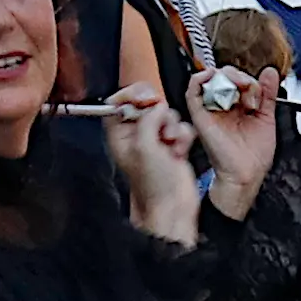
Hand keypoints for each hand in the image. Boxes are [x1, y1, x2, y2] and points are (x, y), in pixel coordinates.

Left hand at [109, 92, 204, 240]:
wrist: (174, 205)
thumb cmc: (153, 185)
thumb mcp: (144, 146)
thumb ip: (147, 119)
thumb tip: (156, 106)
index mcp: (119, 136)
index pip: (117, 104)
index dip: (130, 95)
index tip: (144, 96)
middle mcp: (136, 136)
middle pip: (145, 105)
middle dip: (157, 114)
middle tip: (160, 123)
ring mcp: (155, 140)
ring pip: (166, 114)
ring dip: (172, 127)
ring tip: (170, 144)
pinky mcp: (173, 144)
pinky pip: (181, 126)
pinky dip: (183, 136)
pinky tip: (179, 151)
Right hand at [186, 51, 280, 206]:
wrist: (246, 174)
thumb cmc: (253, 156)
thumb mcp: (266, 117)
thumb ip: (268, 94)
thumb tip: (270, 73)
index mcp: (236, 107)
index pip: (237, 81)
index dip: (249, 80)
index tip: (259, 91)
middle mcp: (221, 107)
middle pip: (223, 77)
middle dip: (239, 77)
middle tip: (250, 89)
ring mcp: (210, 110)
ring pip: (210, 80)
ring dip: (226, 75)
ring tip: (239, 85)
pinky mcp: (200, 116)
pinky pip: (192, 92)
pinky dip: (200, 79)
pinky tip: (214, 76)